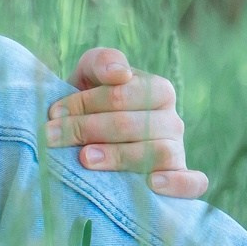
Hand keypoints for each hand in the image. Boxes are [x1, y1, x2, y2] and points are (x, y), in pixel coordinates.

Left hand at [41, 46, 207, 198]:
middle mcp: (172, 120)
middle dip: (89, 128)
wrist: (90, 142)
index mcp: (157, 90)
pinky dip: (178, 182)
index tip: (53, 114)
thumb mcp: (90, 75)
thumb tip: (120, 74)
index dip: (84, 103)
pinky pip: (194, 182)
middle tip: (52, 137)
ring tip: (85, 159)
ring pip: (159, 152)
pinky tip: (152, 184)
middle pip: (136, 124)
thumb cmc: (90, 105)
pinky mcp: (182, 179)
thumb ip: (101, 61)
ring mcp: (178, 150)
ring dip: (120, 156)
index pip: (121, 94)